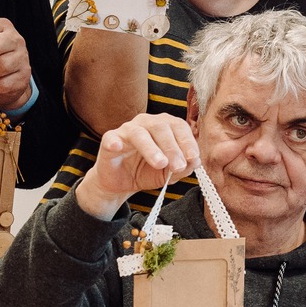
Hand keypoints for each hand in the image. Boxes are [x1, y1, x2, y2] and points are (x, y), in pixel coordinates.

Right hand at [76, 112, 201, 219]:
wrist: (122, 183)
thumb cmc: (147, 172)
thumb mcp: (169, 173)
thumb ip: (183, 167)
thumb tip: (195, 162)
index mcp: (165, 126)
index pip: (179, 127)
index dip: (187, 141)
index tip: (193, 157)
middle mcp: (147, 123)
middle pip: (161, 128)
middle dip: (172, 148)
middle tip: (178, 166)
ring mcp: (127, 129)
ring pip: (140, 133)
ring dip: (151, 149)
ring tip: (160, 164)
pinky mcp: (110, 139)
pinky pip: (111, 138)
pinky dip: (114, 141)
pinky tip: (118, 147)